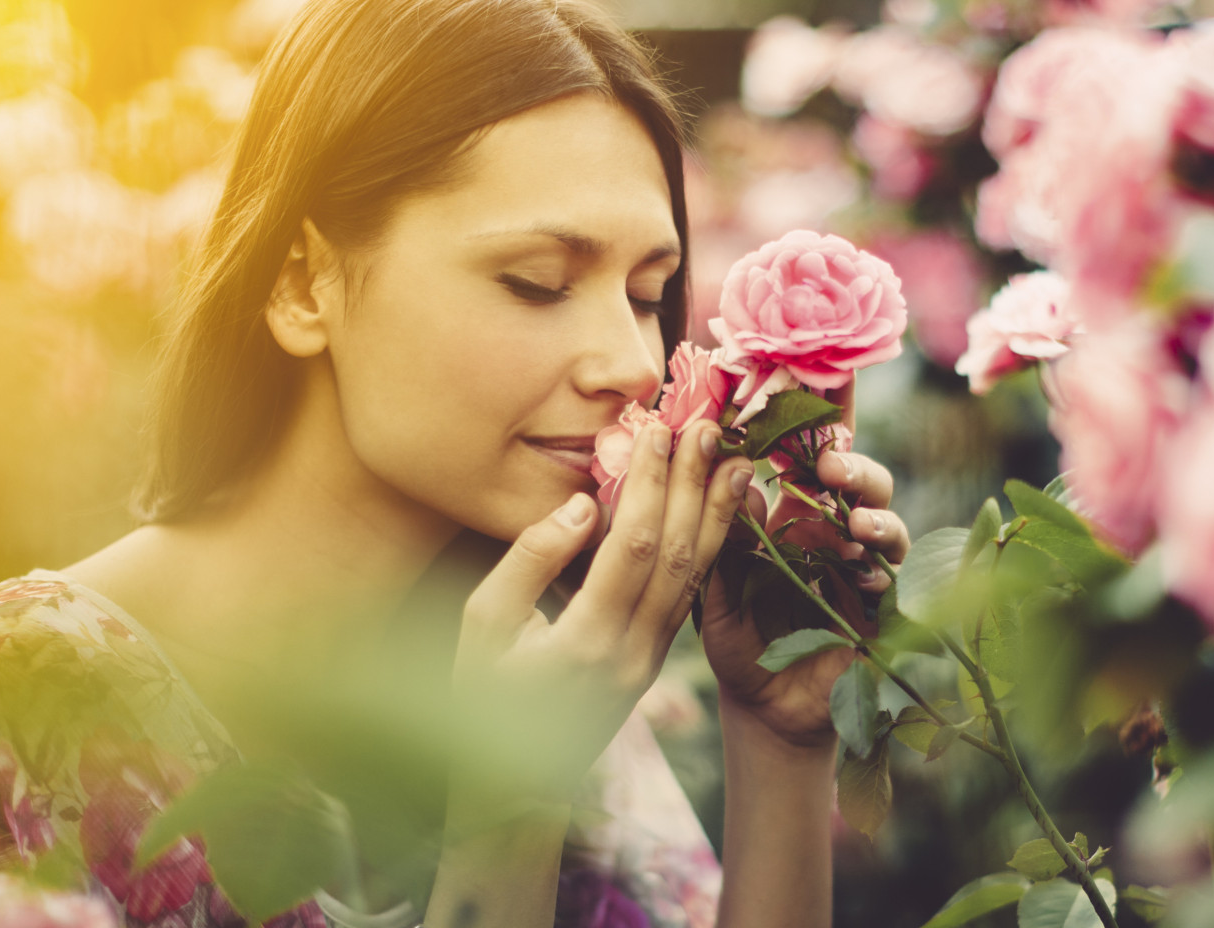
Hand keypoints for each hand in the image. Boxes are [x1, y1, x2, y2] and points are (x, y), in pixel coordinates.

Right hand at [453, 420, 752, 799]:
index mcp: (584, 641)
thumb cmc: (480, 695)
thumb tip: (581, 506)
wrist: (511, 786)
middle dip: (693, 486)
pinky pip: (690, 598)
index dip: (649, 485)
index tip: (657, 431)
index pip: (630, 546)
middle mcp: (630, 653)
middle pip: (675, 555)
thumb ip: (528, 562)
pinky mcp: (656, 663)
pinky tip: (720, 514)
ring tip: (734, 461)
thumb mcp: (480, 627)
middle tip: (708, 428)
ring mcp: (651, 662)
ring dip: (716, 515)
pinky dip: (710, 550)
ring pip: (695, 578)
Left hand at [701, 437, 911, 750]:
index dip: (818, 430)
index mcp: (793, 516)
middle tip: (832, 466)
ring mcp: (861, 568)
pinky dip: (881, 571)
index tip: (808, 408)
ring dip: (875, 516)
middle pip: (860, 480)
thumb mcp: (719, 590)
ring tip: (855, 524)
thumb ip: (726, 541)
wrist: (766, 708)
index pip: (810, 461)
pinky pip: (893, 580)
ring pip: (886, 522)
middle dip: (854, 465)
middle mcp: (834, 533)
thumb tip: (738, 483)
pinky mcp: (880, 608)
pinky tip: (863, 575)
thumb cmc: (739, 641)